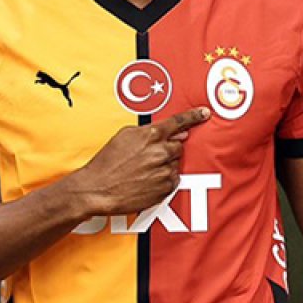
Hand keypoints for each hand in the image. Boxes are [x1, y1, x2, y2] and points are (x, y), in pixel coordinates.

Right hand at [69, 107, 210, 216]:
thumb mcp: (124, 136)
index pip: (178, 122)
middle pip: (178, 146)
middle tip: (148, 157)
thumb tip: (175, 132)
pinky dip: (163, 180)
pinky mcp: (165, 188)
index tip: (204, 113)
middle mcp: (160, 151)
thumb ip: (150, 131)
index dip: (193, 116)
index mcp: (150, 135)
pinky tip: (146, 181)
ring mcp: (164, 170)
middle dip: (167, 149)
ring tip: (143, 171)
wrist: (98, 189)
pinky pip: (173, 180)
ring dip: (164, 165)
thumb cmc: (107, 163)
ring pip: (175, 163)